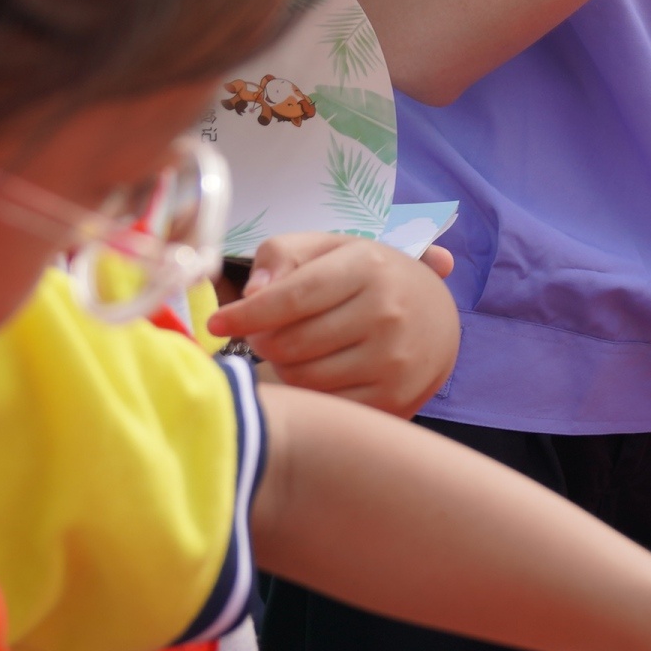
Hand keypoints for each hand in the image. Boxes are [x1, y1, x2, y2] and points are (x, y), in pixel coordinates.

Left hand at [206, 231, 460, 416]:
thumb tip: (252, 294)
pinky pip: (326, 403)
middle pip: (290, 342)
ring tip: (292, 347)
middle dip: (261, 339)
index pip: (292, 296)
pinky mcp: (395, 397)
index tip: (215, 323)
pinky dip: (308, 390)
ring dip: (282, 365)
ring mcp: (393, 358)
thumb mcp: (330, 247)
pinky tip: (314, 369)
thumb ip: (282, 256)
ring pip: (302, 376)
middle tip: (263, 331)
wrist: (436, 316)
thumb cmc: (368, 276)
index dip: (245, 313)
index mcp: (367, 266)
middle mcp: (385, 312)